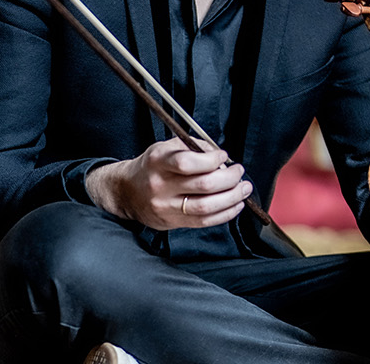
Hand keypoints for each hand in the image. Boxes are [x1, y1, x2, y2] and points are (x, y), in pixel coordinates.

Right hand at [85, 137, 251, 229]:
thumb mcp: (164, 147)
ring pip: (206, 207)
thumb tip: (219, 156)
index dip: (211, 160)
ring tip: (243, 189)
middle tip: (238, 173)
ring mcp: (165, 206)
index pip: (187, 162)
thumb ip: (192, 147)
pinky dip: (225, 214)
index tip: (223, 156)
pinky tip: (235, 205)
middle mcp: (160, 185)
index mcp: (157, 161)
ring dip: (232, 198)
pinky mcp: (172, 222)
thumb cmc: (150, 167)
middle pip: (202, 185)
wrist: (126, 191)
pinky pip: (204, 222)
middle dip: (229, 179)